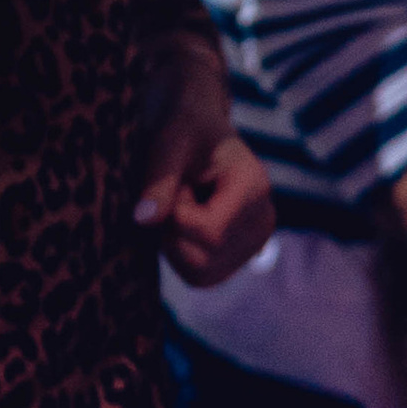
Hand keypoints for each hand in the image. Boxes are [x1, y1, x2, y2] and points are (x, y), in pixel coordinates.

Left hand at [137, 48, 274, 285]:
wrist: (198, 130)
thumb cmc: (184, 129)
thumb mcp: (168, 144)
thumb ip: (158, 180)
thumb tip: (143, 220)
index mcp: (255, 187)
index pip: (209, 232)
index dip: (176, 215)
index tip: (177, 184)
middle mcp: (263, 222)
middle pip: (203, 258)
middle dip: (175, 231)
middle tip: (178, 195)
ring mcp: (255, 245)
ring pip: (200, 274)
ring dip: (177, 244)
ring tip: (184, 207)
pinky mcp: (240, 258)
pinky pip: (201, 278)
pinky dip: (182, 256)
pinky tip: (187, 224)